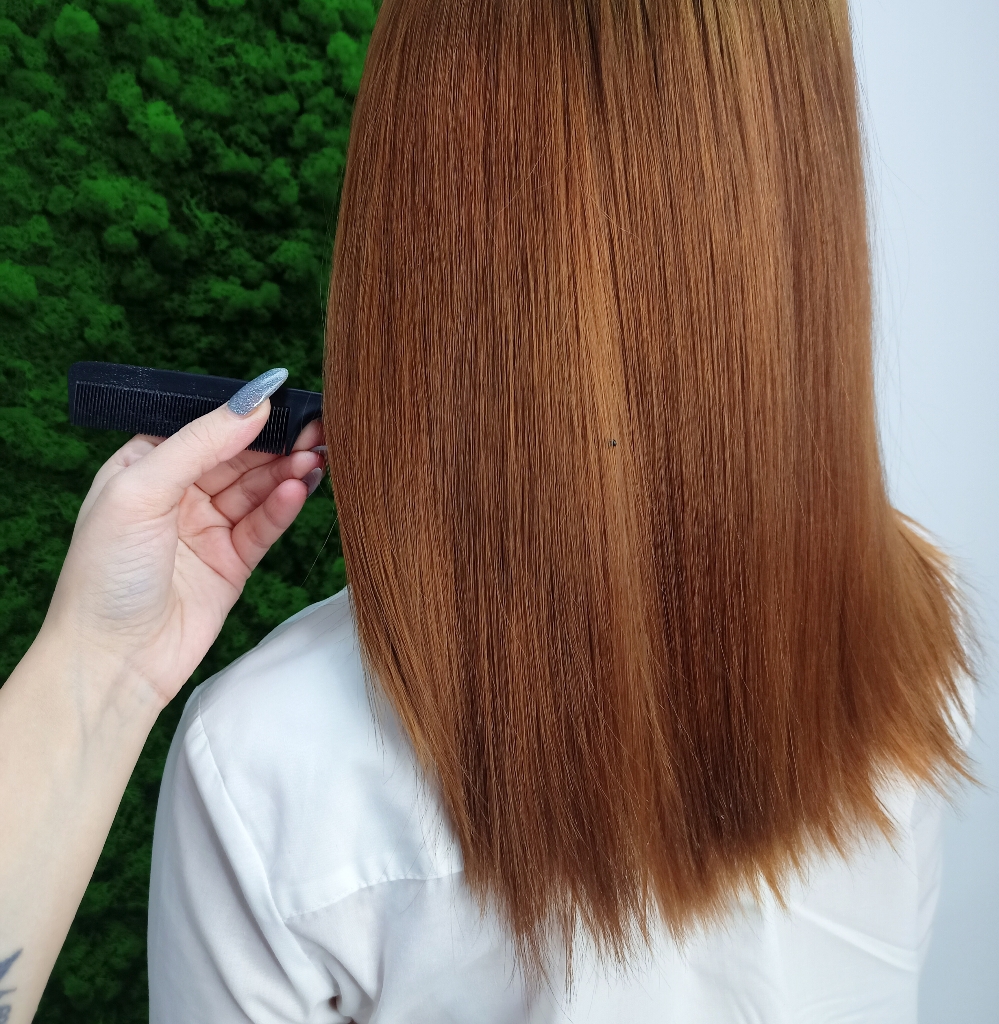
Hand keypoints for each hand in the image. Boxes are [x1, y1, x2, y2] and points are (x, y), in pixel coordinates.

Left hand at [39, 368, 326, 708]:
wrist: (115, 660)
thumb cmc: (106, 576)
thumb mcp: (142, 491)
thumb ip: (200, 443)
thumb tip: (254, 401)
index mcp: (146, 467)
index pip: (205, 428)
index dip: (244, 415)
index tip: (284, 402)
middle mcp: (178, 494)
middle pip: (239, 456)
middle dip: (276, 443)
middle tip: (315, 430)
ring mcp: (207, 529)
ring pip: (257, 488)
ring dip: (286, 472)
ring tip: (314, 458)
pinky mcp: (233, 563)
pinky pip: (265, 525)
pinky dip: (283, 506)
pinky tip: (299, 490)